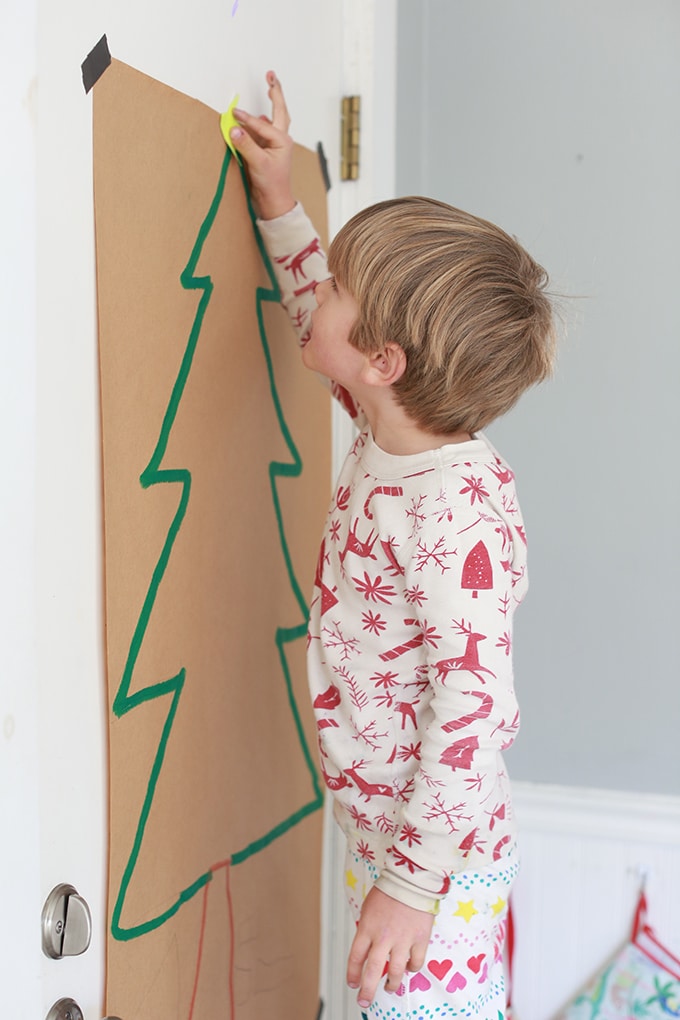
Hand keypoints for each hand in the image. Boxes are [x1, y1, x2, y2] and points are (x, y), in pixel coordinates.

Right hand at [229, 71, 295, 219]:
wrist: (275, 204)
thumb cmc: (271, 185)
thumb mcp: (258, 164)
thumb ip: (246, 145)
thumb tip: (234, 128)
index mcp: (281, 140)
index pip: (259, 124)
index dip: (245, 118)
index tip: (231, 114)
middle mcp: (280, 140)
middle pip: (279, 111)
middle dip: (275, 92)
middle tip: (271, 75)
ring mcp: (274, 145)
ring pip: (275, 119)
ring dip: (273, 103)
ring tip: (271, 87)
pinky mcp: (267, 152)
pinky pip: (265, 131)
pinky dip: (262, 121)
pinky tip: (260, 117)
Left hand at [347, 886, 433, 1008]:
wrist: (411, 879)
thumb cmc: (389, 890)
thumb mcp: (369, 908)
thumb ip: (368, 929)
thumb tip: (368, 947)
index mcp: (367, 927)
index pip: (355, 957)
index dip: (353, 974)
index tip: (352, 983)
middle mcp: (383, 937)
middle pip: (372, 971)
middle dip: (367, 991)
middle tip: (364, 1000)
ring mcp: (402, 940)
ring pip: (395, 972)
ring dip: (391, 984)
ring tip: (390, 988)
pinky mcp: (420, 939)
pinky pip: (416, 963)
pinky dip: (412, 969)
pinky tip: (409, 968)